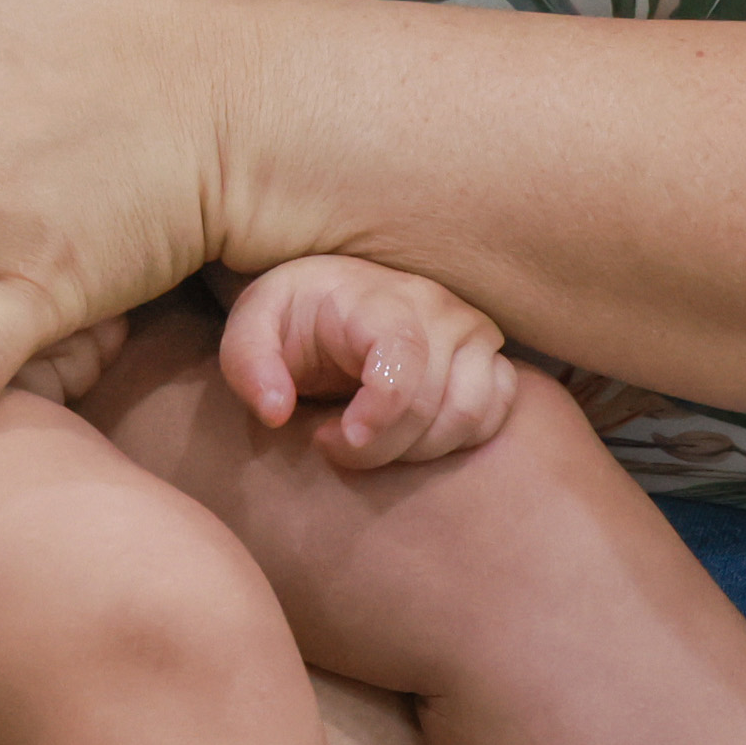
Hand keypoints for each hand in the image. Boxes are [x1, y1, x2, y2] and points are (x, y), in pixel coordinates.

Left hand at [221, 257, 515, 468]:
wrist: (332, 295)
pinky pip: (495, 412)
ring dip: (419, 448)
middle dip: (381, 444)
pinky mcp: (488, 359)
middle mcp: (437, 309)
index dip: (377, 415)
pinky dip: (456, 439)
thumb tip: (275, 412)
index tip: (333, 442)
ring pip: (471, 411)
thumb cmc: (292, 317)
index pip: (403, 359)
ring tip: (369, 442)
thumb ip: (250, 365)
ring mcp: (471, 332)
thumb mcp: (250, 329)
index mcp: (380, 299)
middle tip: (331, 444)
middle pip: (434, 399)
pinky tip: (408, 438)